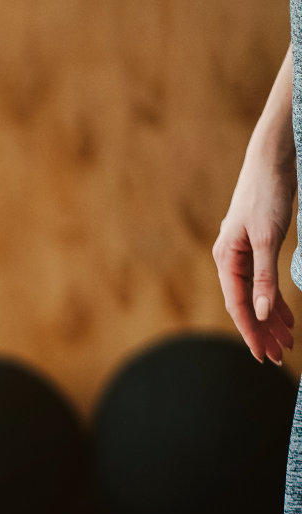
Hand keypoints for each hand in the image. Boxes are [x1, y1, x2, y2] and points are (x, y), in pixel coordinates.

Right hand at [214, 140, 297, 363]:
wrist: (271, 159)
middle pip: (246, 304)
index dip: (251, 331)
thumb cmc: (266, 194)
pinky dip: (275, 299)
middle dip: (263, 330)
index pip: (238, 305)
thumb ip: (264, 277)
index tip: (263, 354)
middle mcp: (230, 260)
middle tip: (279, 355)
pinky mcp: (255, 246)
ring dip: (271, 318)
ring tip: (287, 339)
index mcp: (226, 259)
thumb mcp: (269, 238)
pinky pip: (262, 281)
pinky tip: (285, 313)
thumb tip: (263, 312)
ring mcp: (242, 253)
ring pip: (255, 295)